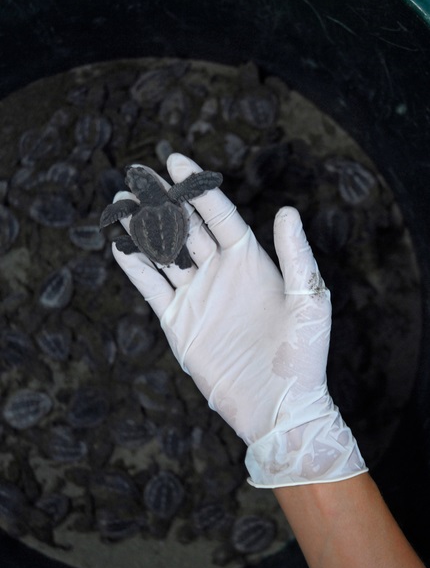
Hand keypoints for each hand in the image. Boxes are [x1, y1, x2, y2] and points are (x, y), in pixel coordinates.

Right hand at [111, 153, 366, 486]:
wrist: (277, 404)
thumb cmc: (303, 353)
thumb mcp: (308, 301)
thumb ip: (296, 256)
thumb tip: (287, 210)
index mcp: (250, 261)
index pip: (219, 215)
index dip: (197, 189)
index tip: (176, 163)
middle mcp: (221, 272)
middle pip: (185, 228)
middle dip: (162, 201)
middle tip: (137, 176)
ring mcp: (198, 295)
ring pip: (164, 253)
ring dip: (143, 229)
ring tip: (121, 204)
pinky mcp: (179, 321)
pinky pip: (152, 288)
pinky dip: (136, 268)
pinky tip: (120, 246)